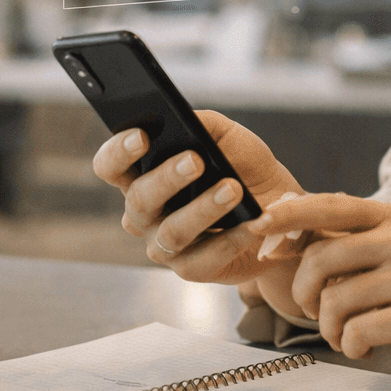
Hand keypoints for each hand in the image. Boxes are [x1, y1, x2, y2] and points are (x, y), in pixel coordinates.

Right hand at [92, 110, 300, 284]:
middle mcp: (144, 214)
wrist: (279, 203)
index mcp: (141, 175)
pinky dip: (232, 239)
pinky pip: (204, 259)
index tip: (142, 136)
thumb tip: (184, 121)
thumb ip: (203, 124)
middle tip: (196, 160)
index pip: (110, 166)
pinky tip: (253, 223)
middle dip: (166, 178)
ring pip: (172, 232)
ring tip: (232, 189)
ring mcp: (164, 245)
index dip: (118, 152)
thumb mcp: (225, 135)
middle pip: (138, 199)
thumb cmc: (241, 165)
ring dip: (203, 209)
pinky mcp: (193, 269)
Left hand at [246, 193, 390, 386]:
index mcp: (387, 218)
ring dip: (329, 328)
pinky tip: (365, 344)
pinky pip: (356, 330)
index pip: (328, 206)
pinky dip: (350, 345)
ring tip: (345, 333)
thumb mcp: (372, 259)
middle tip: (315, 310)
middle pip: (321, 258)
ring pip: (335, 301)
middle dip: (304, 294)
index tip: (255, 224)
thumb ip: (330, 241)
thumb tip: (271, 224)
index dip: (287, 214)